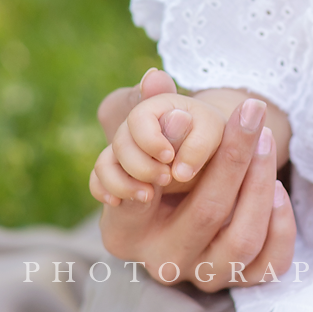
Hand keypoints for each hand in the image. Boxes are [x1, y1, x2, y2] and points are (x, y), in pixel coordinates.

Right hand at [89, 69, 230, 203]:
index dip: (150, 140)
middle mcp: (135, 128)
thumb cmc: (214, 142)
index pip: (139, 118)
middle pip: (120, 143)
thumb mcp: (213, 136)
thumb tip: (179, 160)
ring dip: (122, 182)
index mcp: (157, 108)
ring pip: (105, 164)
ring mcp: (124, 152)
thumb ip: (197, 140)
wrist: (210, 160)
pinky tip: (117, 202)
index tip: (169, 157)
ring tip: (147, 197)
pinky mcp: (118, 173)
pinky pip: (98, 181)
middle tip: (166, 179)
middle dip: (141, 165)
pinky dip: (104, 190)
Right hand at [92, 70, 294, 291]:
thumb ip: (143, 105)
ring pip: (242, 242)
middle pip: (205, 214)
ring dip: (260, 187)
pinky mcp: (239, 281)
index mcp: (124, 234)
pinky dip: (281, 227)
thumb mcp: (141, 133)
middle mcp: (162, 262)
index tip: (184, 115)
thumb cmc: (160, 161)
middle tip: (250, 113)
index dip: (164, 159)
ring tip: (265, 142)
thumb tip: (155, 79)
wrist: (186, 199)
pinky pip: (269, 265)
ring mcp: (203, 275)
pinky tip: (279, 188)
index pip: (140, 200)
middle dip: (231, 159)